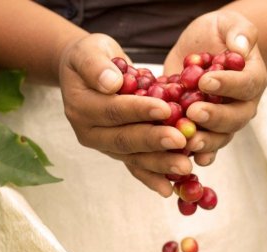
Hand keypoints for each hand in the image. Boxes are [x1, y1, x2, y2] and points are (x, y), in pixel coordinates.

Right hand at [58, 33, 192, 196]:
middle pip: (123, 139)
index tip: (165, 109)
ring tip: (185, 165)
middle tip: (181, 140)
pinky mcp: (118, 152)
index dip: (138, 110)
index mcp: (81, 107)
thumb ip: (96, 65)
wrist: (87, 72)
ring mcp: (104, 146)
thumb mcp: (89, 51)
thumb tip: (111, 83)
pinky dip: (152, 177)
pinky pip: (135, 166)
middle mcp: (90, 132)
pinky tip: (170, 187)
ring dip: (159, 163)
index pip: (112, 110)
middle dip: (153, 141)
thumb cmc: (92, 57)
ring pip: (132, 157)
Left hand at [164, 10, 266, 165]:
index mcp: (252, 79)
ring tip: (188, 141)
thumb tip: (242, 48)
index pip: (246, 84)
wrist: (199, 49)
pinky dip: (196, 154)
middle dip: (215, 117)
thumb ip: (240, 32)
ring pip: (221, 137)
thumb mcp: (228, 23)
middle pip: (236, 118)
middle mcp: (242, 105)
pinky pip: (205, 148)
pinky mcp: (205, 130)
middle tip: (194, 112)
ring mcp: (224, 121)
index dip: (228, 85)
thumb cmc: (216, 33)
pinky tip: (184, 157)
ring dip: (206, 142)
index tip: (205, 81)